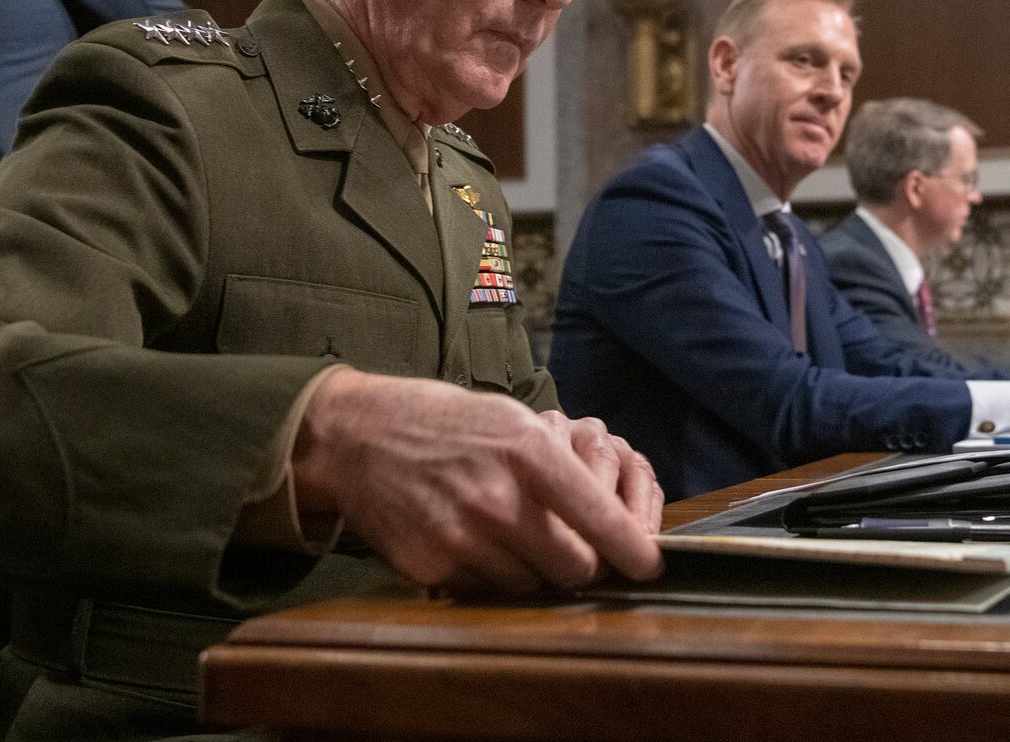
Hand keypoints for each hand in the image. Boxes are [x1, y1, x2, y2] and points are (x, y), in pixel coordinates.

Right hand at [287, 370, 663, 593]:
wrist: (360, 436)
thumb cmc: (448, 425)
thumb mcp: (512, 420)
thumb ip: (563, 468)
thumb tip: (613, 523)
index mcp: (527, 452)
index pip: (601, 520)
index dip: (634, 551)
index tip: (649, 565)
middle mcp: (497, 499)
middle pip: (575, 569)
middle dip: (584, 565)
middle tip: (575, 549)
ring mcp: (462, 538)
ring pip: (533, 586)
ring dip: (534, 570)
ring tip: (508, 531)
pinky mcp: (432, 568)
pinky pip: (487, 591)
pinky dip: (490, 575)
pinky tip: (472, 539)